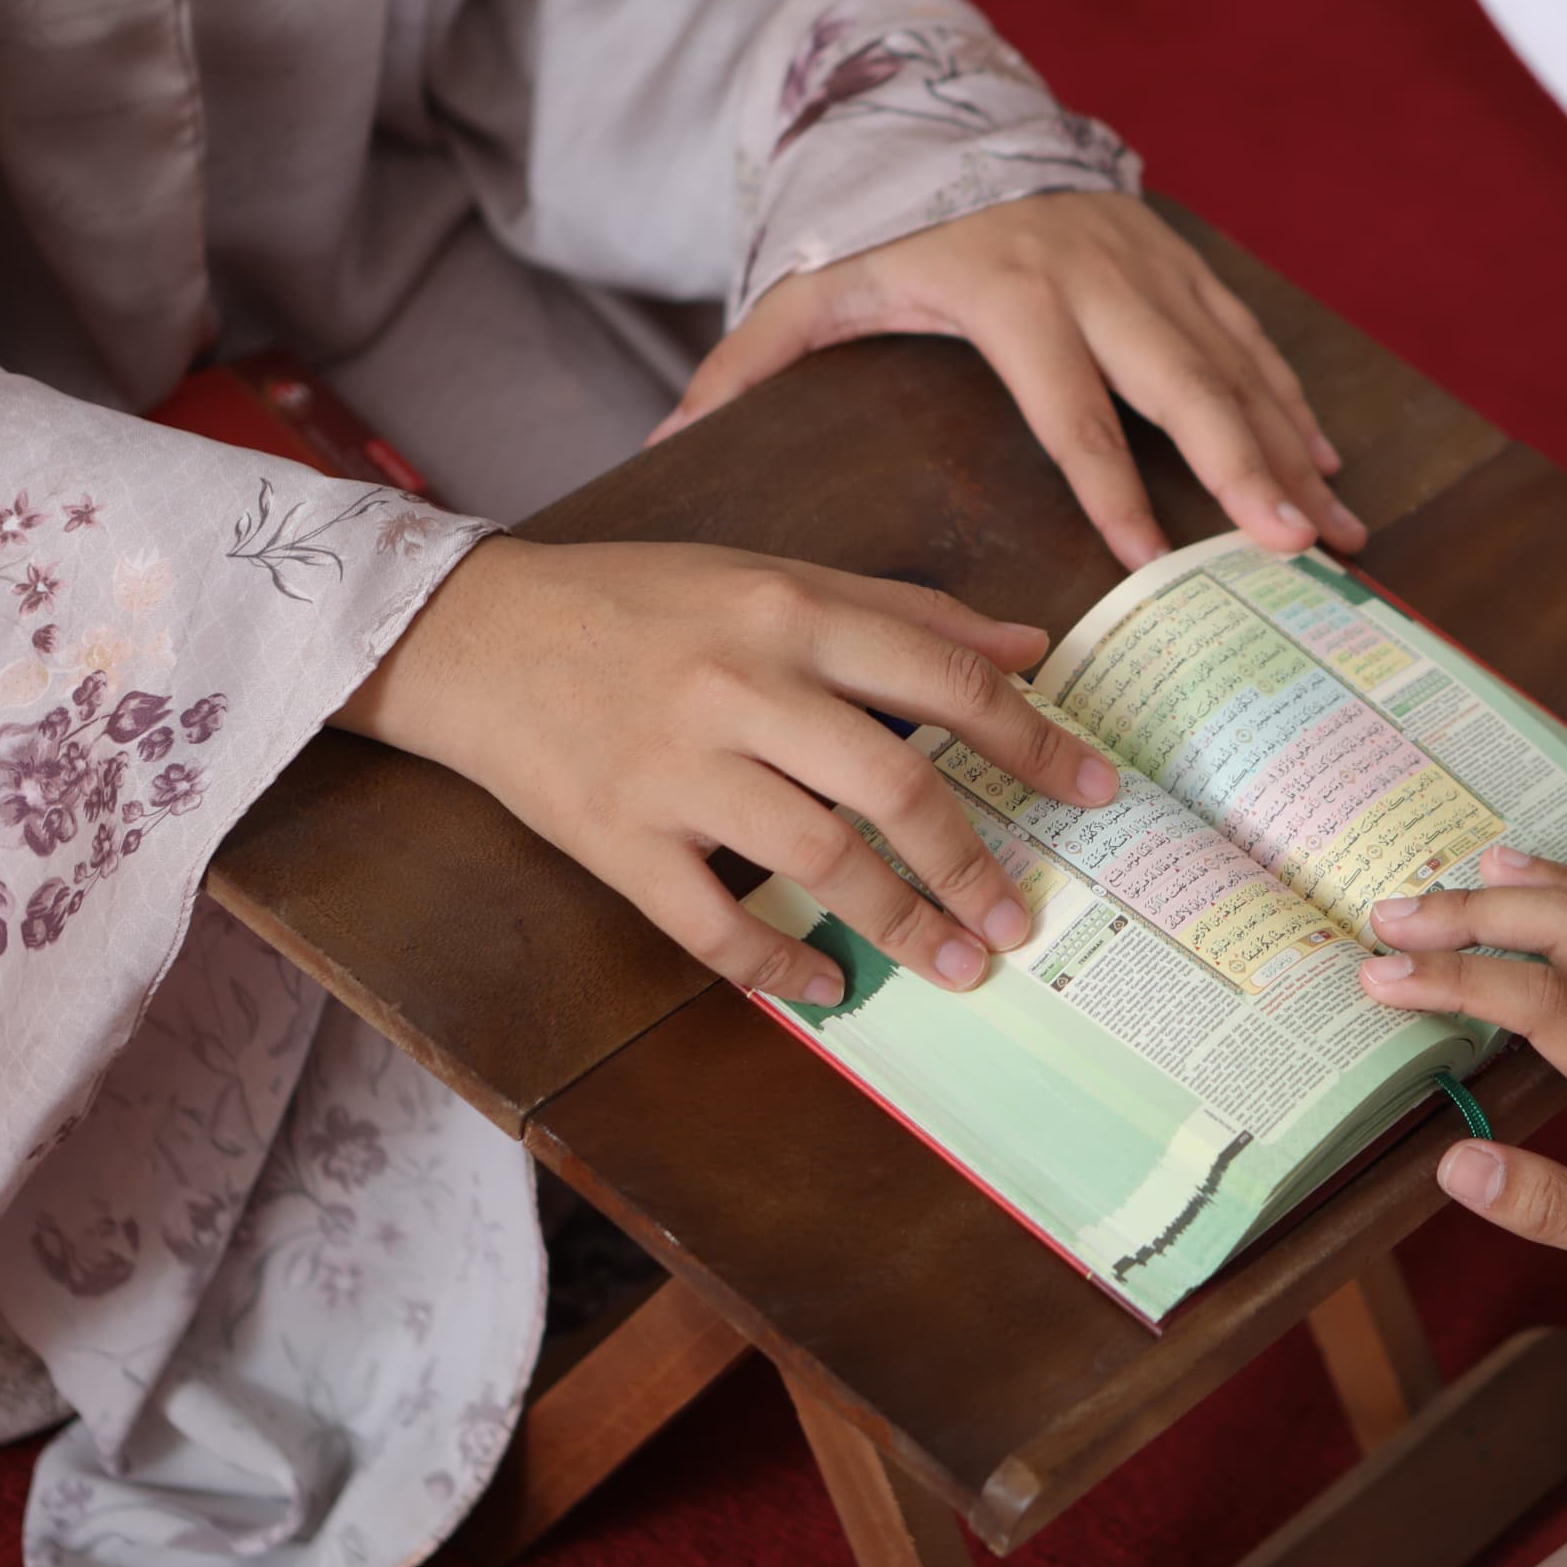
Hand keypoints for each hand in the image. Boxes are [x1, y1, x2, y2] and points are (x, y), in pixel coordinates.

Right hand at [331, 536, 1125, 1006]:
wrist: (470, 632)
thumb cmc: (636, 601)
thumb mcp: (771, 574)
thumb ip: (902, 612)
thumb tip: (1027, 653)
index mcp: (790, 609)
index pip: (943, 679)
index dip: (1033, 740)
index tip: (1096, 789)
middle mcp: (741, 684)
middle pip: (893, 784)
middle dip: (973, 861)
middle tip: (1021, 918)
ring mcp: (676, 767)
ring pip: (818, 860)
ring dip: (901, 923)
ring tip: (958, 966)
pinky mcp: (615, 836)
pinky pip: (712, 922)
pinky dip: (778, 967)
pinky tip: (828, 991)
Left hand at [651, 192, 1364, 570]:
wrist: (957, 113)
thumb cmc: (881, 226)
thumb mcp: (808, 286)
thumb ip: (744, 365)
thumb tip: (661, 446)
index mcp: (1009, 294)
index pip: (1068, 411)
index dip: (1109, 489)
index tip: (1151, 559)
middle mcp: (1095, 277)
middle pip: (1180, 387)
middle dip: (1243, 467)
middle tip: (1292, 541)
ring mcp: (1150, 265)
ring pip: (1233, 366)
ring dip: (1289, 448)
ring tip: (1334, 527)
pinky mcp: (1180, 260)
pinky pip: (1247, 340)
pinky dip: (1290, 401)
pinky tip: (1327, 463)